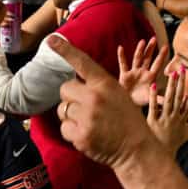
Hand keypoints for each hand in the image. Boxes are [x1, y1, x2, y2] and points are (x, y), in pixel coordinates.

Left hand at [50, 35, 161, 169]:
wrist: (136, 148)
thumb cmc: (126, 119)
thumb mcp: (118, 94)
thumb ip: (97, 86)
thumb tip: (75, 82)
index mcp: (105, 84)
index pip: (82, 62)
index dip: (65, 50)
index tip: (50, 40)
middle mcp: (94, 98)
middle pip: (64, 89)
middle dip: (70, 98)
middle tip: (85, 108)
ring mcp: (87, 117)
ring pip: (62, 109)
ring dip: (70, 116)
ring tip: (88, 122)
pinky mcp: (80, 136)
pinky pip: (64, 128)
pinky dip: (71, 132)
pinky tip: (87, 134)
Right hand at [118, 37, 169, 105]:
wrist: (128, 104)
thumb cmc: (141, 100)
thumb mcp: (152, 98)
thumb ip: (160, 98)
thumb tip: (174, 99)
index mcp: (150, 76)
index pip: (157, 64)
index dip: (161, 55)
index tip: (166, 46)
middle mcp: (142, 72)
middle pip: (147, 58)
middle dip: (150, 49)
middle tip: (154, 38)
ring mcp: (133, 72)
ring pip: (137, 59)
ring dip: (139, 50)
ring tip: (142, 41)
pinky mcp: (124, 75)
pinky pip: (123, 64)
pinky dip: (121, 56)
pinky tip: (121, 48)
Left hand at [147, 66, 187, 154]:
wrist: (162, 155)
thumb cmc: (175, 142)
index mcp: (183, 118)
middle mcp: (175, 117)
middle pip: (179, 96)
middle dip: (181, 82)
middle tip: (182, 68)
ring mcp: (164, 118)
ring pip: (168, 100)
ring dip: (170, 86)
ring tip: (172, 74)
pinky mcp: (153, 121)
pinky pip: (153, 107)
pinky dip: (154, 97)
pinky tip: (153, 86)